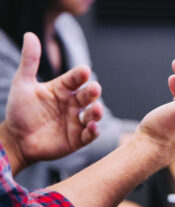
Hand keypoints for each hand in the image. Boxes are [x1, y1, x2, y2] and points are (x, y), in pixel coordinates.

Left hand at [0, 33, 102, 173]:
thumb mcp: (22, 84)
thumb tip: (30, 35)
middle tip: (94, 89)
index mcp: (62, 89)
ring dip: (97, 112)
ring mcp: (76, 121)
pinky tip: (92, 127)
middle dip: (93, 92)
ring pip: (93, 114)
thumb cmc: (19, 111)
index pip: (75, 79)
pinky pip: (89, 135)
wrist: (16, 140)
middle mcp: (72, 104)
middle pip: (87, 96)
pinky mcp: (78, 139)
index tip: (84, 71)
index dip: (80, 75)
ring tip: (96, 110)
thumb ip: (29, 61)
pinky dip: (94, 131)